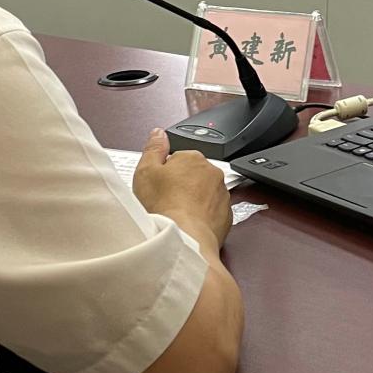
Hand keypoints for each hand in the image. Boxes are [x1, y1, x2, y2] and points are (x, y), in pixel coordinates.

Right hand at [130, 127, 231, 247]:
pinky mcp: (226, 215)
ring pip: (204, 193)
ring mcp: (221, 194)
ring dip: (193, 201)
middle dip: (181, 185)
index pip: (178, 159)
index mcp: (193, 158)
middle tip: (165, 200)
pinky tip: (188, 223)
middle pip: (192, 175)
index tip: (158, 186)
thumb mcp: (146, 171)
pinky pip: (212, 211)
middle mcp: (212, 173)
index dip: (165, 173)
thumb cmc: (164, 206)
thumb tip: (158, 133)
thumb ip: (153, 148)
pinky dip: (202, 216)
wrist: (184, 238)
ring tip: (176, 214)